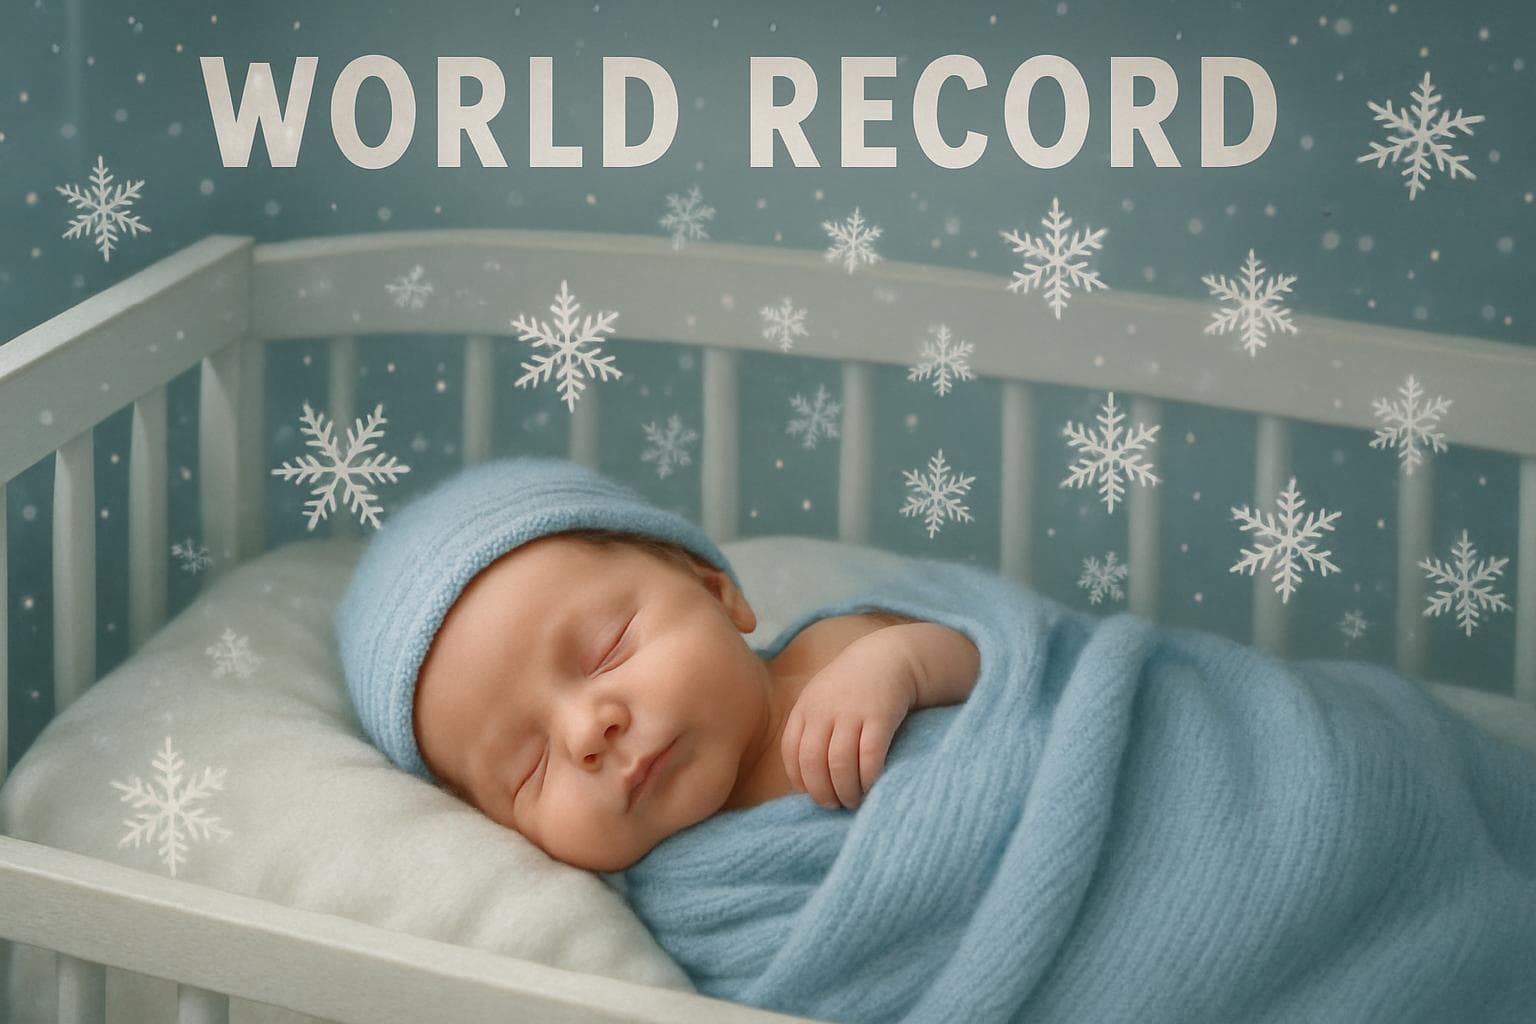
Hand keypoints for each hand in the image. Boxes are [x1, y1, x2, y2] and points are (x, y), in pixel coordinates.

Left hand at [781, 636, 916, 809]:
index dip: (799, 779)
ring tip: (852, 800)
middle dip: (821, 792)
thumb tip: (805, 775)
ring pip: (839, 764)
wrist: (889, 657)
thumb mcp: (821, 697)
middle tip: (832, 805)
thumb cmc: (853, 685)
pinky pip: (869, 756)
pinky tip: (870, 786)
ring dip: (845, 790)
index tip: (811, 793)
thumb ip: (810, 727)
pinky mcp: (880, 717)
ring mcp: (851, 713)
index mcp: (805, 707)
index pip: (791, 752)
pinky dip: (868, 778)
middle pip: (813, 762)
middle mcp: (824, 710)